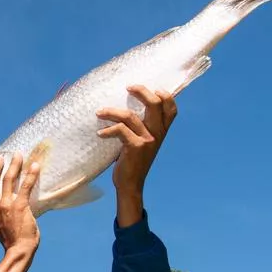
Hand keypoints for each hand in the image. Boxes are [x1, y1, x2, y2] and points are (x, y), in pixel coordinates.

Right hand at [0, 153, 40, 271]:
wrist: (18, 251)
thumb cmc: (12, 242)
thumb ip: (0, 218)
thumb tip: (7, 213)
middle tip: (0, 158)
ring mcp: (7, 205)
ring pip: (8, 179)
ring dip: (14, 165)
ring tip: (18, 155)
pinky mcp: (20, 206)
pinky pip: (25, 186)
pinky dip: (31, 175)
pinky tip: (36, 166)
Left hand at [96, 85, 177, 225]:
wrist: (130, 183)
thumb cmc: (133, 160)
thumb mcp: (143, 141)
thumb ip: (141, 126)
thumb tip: (126, 105)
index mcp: (161, 131)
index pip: (171, 110)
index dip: (166, 96)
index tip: (153, 88)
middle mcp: (158, 134)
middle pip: (155, 104)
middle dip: (142, 91)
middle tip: (128, 87)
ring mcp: (148, 140)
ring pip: (130, 116)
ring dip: (111, 112)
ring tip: (99, 112)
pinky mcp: (135, 147)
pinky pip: (120, 130)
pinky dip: (108, 130)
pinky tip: (100, 133)